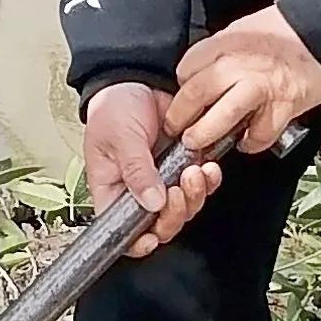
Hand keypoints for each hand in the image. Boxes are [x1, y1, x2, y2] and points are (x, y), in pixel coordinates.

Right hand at [83, 82, 218, 260]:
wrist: (137, 79)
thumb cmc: (114, 107)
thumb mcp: (120, 137)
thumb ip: (136, 170)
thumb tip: (152, 202)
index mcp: (112, 189)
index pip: (121, 231)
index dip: (138, 241)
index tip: (152, 235)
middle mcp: (138, 191)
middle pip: (159, 225)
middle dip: (175, 214)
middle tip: (178, 190)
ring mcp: (162, 181)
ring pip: (184, 209)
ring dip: (194, 195)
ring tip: (194, 171)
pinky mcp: (182, 167)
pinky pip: (200, 187)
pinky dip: (208, 180)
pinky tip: (207, 166)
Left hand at [167, 3, 320, 166]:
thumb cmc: (284, 31)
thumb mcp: (241, 30)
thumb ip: (219, 53)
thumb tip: (201, 75)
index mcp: (224, 43)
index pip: (186, 69)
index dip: (180, 88)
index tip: (182, 100)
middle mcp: (238, 65)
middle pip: (195, 95)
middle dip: (179, 118)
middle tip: (177, 130)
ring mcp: (261, 87)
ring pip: (221, 117)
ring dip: (206, 135)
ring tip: (200, 145)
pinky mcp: (283, 106)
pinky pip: (259, 134)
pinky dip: (251, 143)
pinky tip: (247, 141)